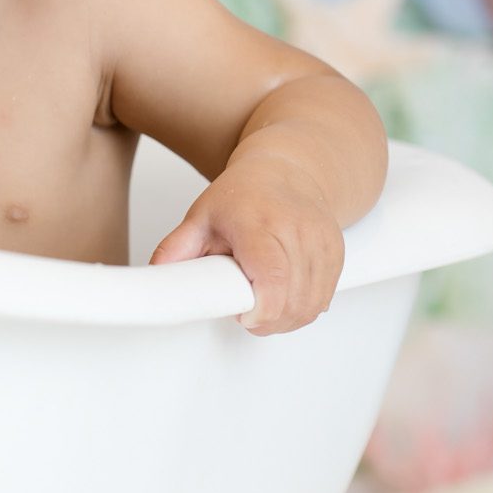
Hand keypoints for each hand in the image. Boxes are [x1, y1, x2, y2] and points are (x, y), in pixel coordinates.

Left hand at [148, 158, 345, 334]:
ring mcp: (321, 241)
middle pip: (293, 299)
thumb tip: (157, 276)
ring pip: (312, 304)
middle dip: (268, 322)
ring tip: (262, 308)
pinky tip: (284, 301)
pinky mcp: (336, 252)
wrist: (286, 170)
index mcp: (259, 222)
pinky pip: (324, 297)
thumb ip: (176, 249)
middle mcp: (296, 230)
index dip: (262, 310)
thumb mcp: (200, 217)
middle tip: (245, 315)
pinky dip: (304, 309)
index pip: (273, 277)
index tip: (244, 318)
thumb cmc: (242, 195)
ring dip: (287, 320)